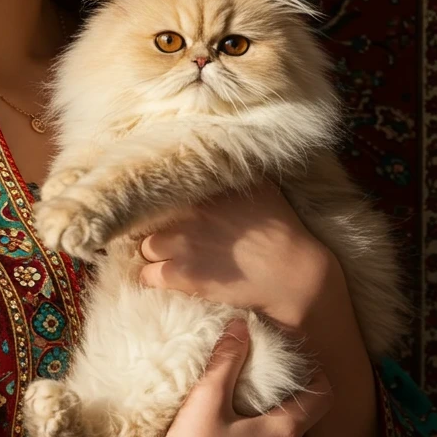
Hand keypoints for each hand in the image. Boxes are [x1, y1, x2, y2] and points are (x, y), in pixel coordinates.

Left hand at [137, 179, 332, 336]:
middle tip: (170, 239)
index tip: (165, 212)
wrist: (291, 273)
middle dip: (156, 229)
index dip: (161, 203)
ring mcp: (182, 244)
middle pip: (148, 219)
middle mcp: (188, 213)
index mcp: (203, 191)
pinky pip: (148, 275)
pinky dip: (153, 278)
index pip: (161, 189)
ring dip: (154, 254)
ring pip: (145, 248)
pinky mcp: (183, 275)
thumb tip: (220, 158)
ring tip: (168, 259)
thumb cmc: (280, 230)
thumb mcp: (261, 187)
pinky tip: (168, 279)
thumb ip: (234, 172)